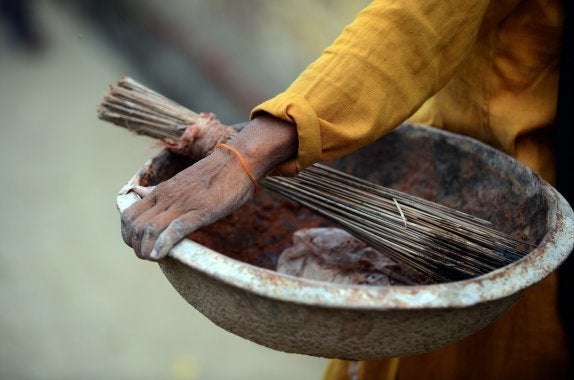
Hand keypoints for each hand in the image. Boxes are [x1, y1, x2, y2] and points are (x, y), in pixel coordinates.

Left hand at [120, 114, 297, 260]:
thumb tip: (139, 192)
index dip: (127, 234)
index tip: (138, 244)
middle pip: (134, 225)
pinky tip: (161, 256)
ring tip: (152, 258)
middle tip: (146, 254)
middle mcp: (167, 197)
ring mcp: (183, 204)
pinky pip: (175, 229)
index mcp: (162, 191)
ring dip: (146, 249)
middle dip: (135, 245)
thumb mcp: (181, 180)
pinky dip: (163, 245)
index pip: (129, 214)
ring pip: (149, 229)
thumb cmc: (215, 173)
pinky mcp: (200, 211)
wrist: (239, 161)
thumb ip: (159, 190)